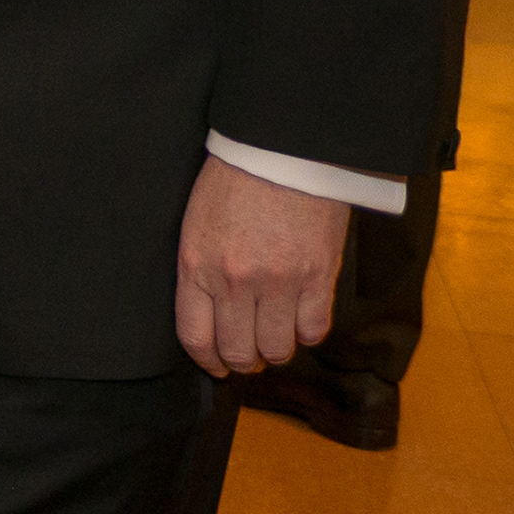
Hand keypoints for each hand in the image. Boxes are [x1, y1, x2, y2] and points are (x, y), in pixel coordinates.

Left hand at [175, 154, 350, 375]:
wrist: (283, 149)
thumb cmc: (236, 179)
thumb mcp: (197, 224)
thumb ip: (201, 270)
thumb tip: (211, 312)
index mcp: (196, 266)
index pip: (195, 336)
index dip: (208, 360)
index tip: (216, 365)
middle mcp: (234, 281)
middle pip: (239, 351)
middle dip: (244, 361)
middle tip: (251, 356)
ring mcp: (278, 282)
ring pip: (277, 348)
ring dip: (277, 350)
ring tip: (277, 337)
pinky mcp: (317, 276)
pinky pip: (314, 329)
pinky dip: (309, 333)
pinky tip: (303, 320)